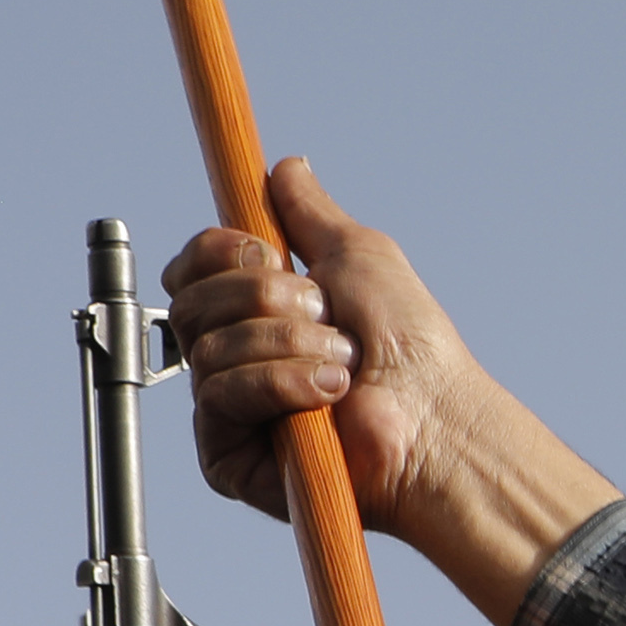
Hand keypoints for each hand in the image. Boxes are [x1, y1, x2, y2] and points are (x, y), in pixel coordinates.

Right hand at [163, 161, 620, 625]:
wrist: (434, 416)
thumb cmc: (409, 343)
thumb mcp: (357, 255)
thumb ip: (310, 212)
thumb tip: (284, 167)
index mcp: (255, 312)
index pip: (191, 268)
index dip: (217, 251)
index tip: (269, 250)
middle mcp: (234, 357)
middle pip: (192, 302)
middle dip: (266, 297)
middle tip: (325, 314)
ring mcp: (229, 410)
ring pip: (211, 348)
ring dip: (289, 343)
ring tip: (343, 363)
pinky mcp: (227, 457)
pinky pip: (220, 396)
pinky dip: (281, 384)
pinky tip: (328, 397)